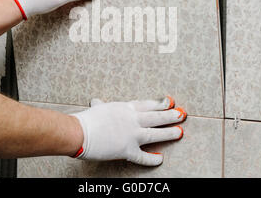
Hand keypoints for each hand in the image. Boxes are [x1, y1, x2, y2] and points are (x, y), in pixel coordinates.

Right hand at [71, 97, 186, 165]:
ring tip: (179, 132)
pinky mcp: (127, 149)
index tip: (169, 101)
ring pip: (155, 133)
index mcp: (124, 109)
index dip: (159, 103)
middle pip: (155, 116)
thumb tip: (97, 101)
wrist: (79, 132)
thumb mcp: (97, 109)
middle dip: (170, 115)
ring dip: (169, 132)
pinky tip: (160, 158)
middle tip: (181, 114)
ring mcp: (131, 134)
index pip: (146, 104)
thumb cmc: (86, 120)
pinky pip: (143, 156)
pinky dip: (152, 159)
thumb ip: (101, 106)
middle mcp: (131, 120)